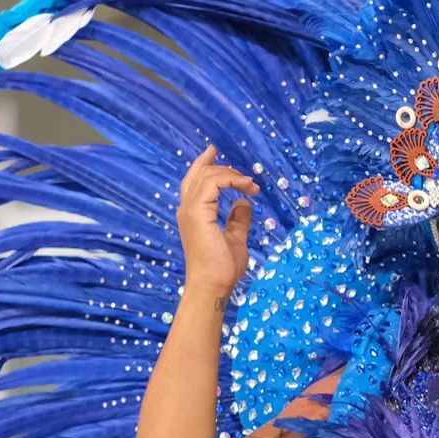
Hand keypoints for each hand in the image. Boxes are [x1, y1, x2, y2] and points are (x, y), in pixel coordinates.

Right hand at [176, 145, 258, 301]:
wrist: (213, 285)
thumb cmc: (221, 268)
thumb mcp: (235, 238)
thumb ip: (238, 220)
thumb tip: (244, 203)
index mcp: (193, 214)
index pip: (194, 181)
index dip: (204, 164)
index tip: (215, 152)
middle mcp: (187, 208)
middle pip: (199, 174)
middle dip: (221, 167)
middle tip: (247, 177)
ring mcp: (190, 209)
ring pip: (208, 175)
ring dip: (232, 175)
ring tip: (252, 186)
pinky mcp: (197, 211)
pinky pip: (214, 182)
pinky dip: (231, 180)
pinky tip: (247, 188)